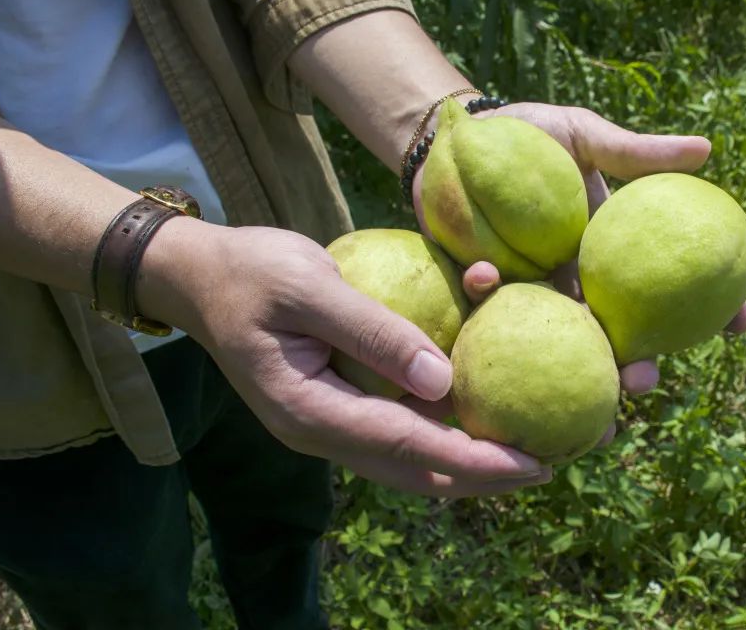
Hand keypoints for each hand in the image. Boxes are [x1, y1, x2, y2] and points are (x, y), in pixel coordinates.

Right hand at [138, 219, 550, 496]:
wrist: (196, 275)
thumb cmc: (250, 271)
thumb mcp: (310, 286)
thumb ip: (373, 331)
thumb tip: (443, 383)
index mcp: (310, 410)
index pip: (408, 446)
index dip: (474, 458)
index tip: (533, 464)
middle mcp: (320, 430)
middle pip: (414, 471)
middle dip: (481, 475)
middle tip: (548, 466)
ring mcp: (324, 422)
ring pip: (407, 461)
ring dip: (463, 462)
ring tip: (524, 455)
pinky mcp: (333, 404)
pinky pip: (394, 432)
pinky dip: (438, 435)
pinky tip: (475, 421)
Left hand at [412, 101, 745, 396]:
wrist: (459, 136)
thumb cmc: (529, 136)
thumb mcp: (584, 137)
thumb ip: (634, 153)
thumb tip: (706, 148)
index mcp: (606, 255)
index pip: (667, 289)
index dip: (709, 310)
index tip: (740, 325)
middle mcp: (572, 283)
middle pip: (614, 336)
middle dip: (634, 367)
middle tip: (645, 382)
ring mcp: (527, 291)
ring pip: (554, 339)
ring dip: (563, 361)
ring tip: (572, 377)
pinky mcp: (476, 286)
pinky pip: (481, 296)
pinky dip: (486, 287)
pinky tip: (487, 275)